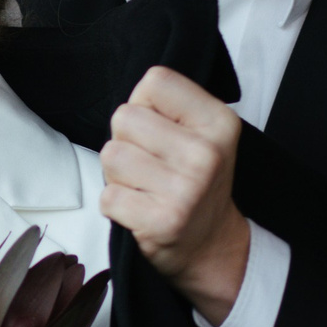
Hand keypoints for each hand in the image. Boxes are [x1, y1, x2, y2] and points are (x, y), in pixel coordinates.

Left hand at [99, 66, 250, 325]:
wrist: (212, 246)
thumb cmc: (195, 182)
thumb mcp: (202, 134)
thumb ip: (169, 108)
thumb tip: (128, 100)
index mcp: (218, 122)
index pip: (155, 81)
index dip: (143, 103)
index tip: (157, 127)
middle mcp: (206, 153)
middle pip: (124, 117)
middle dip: (125, 140)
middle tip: (149, 164)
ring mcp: (185, 189)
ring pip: (111, 155)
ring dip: (117, 174)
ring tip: (144, 187)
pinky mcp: (161, 221)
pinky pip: (108, 196)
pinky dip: (115, 205)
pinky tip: (140, 209)